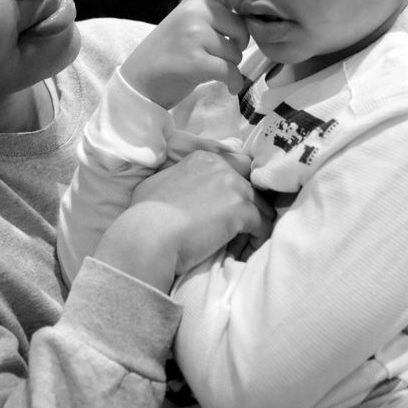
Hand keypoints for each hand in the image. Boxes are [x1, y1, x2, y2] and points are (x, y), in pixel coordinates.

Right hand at [96, 149, 273, 290]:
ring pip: (261, 204)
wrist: (147, 235)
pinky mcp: (241, 210)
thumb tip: (179, 187)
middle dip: (250, 203)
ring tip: (247, 240)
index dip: (235, 188)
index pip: (235, 167)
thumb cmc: (144, 214)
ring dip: (256, 222)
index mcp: (202, 159)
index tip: (231, 205)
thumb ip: (178, 178)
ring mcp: (233, 187)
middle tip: (243, 224)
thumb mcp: (157, 184)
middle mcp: (221, 167)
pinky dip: (258, 237)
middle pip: (251, 185)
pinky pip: (263, 224)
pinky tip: (248, 248)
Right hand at [120, 0, 250, 108]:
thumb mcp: (187, 26)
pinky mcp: (194, 59)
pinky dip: (231, 83)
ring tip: (205, 67)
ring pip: (236, 51)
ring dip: (229, 66)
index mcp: (194, 2)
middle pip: (241, 27)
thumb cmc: (171, 57)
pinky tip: (224, 86)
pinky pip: (229, 70)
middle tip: (212, 54)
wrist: (139, 83)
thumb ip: (211, 15)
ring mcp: (193, 33)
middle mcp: (194, 12)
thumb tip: (244, 18)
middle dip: (236, 46)